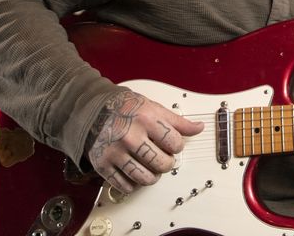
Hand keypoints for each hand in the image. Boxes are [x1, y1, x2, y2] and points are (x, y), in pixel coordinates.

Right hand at [86, 89, 203, 193]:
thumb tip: (199, 128)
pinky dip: (133, 185)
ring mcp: (116, 151)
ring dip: (153, 178)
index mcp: (146, 119)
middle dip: (167, 164)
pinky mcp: (103, 164)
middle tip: (163, 159)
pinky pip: (124, 185)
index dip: (177, 146)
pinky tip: (135, 174)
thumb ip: (177, 121)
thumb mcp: (154, 108)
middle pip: (162, 164)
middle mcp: (130, 136)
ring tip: (152, 170)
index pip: (175, 143)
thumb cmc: (127, 108)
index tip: (172, 144)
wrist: (95, 109)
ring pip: (145, 178)